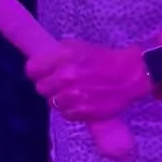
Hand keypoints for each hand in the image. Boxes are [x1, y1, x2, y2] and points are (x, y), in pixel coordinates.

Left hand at [26, 40, 150, 121]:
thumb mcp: (76, 47)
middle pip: (40, 88)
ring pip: (52, 102)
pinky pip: (65, 114)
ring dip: (60, 98)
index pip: (32, 70)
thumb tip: (38, 67)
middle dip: (49, 85)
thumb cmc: (102, 59)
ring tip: (73, 92)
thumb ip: (54, 56)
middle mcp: (66, 76)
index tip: (42, 73)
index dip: (37, 72)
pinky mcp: (83, 111)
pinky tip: (80, 101)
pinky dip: (71, 109)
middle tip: (60, 83)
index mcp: (63, 57)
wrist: (129, 75)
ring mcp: (74, 96)